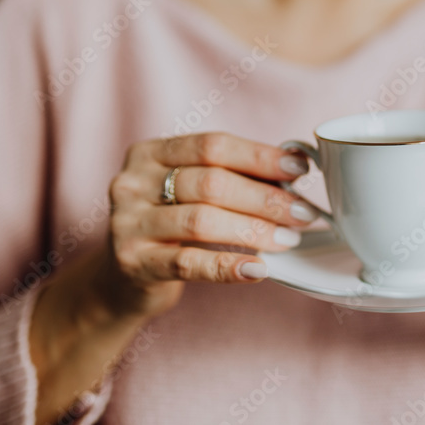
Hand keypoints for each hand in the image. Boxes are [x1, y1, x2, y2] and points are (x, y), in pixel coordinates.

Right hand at [98, 132, 318, 319]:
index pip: (213, 145)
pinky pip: (187, 263)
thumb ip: (231, 176)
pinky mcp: (132, 262)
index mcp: (150, 152)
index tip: (299, 169)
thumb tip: (293, 169)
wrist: (122, 279)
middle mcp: (132, 182)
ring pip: (201, 220)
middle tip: (303, 213)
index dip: (259, 156)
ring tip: (287, 240)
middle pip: (211, 182)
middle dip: (265, 198)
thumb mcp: (190, 192)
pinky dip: (227, 266)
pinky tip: (257, 269)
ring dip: (253, 230)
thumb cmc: (169, 226)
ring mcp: (127, 222)